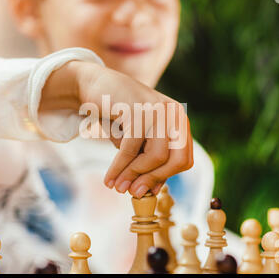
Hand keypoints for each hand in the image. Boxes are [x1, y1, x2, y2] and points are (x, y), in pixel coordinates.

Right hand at [42, 60, 193, 197]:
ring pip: (155, 157)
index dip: (165, 177)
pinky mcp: (139, 110)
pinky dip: (119, 168)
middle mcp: (174, 114)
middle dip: (153, 180)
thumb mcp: (138, 139)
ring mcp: (158, 110)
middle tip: (132, 193)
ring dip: (133, 176)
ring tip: (117, 187)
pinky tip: (109, 179)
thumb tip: (153, 191)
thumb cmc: (117, 115)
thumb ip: (148, 161)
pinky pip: (131, 149)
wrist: (94, 85)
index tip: (145, 190)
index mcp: (179, 120)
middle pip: (177, 160)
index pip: (184, 159)